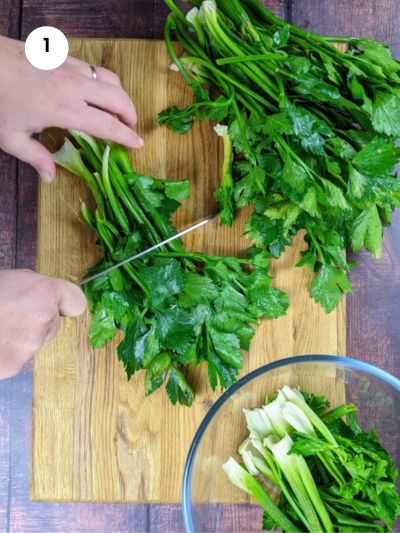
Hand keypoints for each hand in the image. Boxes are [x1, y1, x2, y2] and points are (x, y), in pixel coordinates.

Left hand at [0, 35, 142, 181]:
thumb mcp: (11, 136)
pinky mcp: (62, 55)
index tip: (137, 144)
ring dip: (119, 95)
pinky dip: (102, 82)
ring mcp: (69, 67)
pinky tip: (94, 91)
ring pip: (109, 79)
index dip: (126, 136)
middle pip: (118, 98)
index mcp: (65, 109)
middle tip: (131, 127)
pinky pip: (94, 68)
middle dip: (131, 113)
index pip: (108, 125)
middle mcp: (74, 86)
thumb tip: (50, 178)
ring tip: (116, 109)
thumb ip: (36, 157)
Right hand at [0, 269, 85, 378]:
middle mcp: (43, 319)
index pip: (76, 302)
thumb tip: (38, 299)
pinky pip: (15, 358)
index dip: (64, 304)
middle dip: (34, 322)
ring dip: (17, 338)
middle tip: (5, 314)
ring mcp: (28, 346)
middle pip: (51, 325)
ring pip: (32, 343)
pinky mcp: (12, 366)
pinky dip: (3, 353)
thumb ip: (29, 291)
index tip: (55, 306)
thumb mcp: (7, 279)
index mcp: (42, 292)